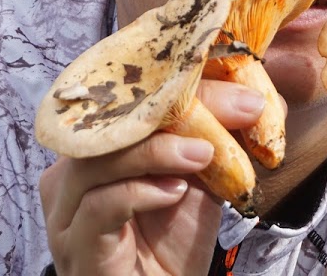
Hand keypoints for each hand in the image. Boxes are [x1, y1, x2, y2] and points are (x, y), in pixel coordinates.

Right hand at [39, 80, 265, 275]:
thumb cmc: (173, 241)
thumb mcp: (200, 178)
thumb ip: (216, 136)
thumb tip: (260, 99)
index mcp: (96, 144)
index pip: (130, 95)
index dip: (181, 81)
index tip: (236, 88)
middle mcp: (71, 171)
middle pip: (110, 120)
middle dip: (175, 108)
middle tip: (232, 110)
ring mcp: (67, 209)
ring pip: (96, 160)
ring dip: (155, 151)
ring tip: (202, 155)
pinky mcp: (75, 244)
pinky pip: (98, 206)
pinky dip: (140, 192)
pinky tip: (174, 192)